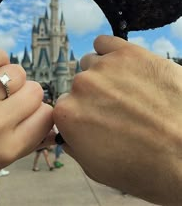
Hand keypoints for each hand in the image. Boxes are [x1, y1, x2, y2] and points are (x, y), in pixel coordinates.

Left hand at [0, 48, 52, 183]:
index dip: (39, 112)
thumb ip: (25, 146)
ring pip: (17, 73)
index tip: (27, 113)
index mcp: (7, 147)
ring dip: (10, 78)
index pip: (46, 116)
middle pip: (35, 91)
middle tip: (9, 101)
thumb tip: (51, 130)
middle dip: (26, 95)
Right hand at [54, 35, 181, 205]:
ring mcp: (104, 66)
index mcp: (68, 115)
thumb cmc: (147, 167)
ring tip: (127, 88)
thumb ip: (73, 144)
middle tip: (118, 107)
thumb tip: (68, 132)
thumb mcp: (96, 169)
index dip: (83, 114)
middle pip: (80, 85)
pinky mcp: (127, 52)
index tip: (97, 119)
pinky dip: (109, 51)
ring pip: (92, 63)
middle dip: (94, 95)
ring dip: (103, 74)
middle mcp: (81, 86)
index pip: (65, 106)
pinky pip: (104, 42)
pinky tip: (123, 63)